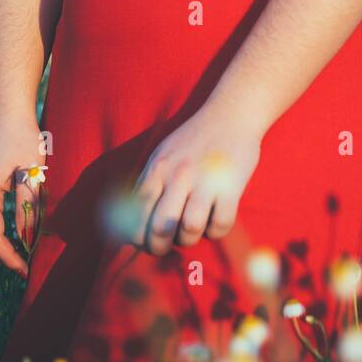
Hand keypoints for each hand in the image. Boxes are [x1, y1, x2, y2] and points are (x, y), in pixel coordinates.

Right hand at [0, 119, 45, 277]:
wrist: (7, 114)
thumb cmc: (22, 138)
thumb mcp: (30, 171)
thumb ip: (27, 204)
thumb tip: (26, 236)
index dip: (8, 256)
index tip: (25, 269)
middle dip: (1, 257)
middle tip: (23, 269)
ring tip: (18, 259)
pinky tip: (11, 238)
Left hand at [126, 104, 261, 255]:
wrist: (231, 113)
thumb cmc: (194, 139)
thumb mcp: (163, 154)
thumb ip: (149, 184)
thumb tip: (131, 223)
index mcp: (158, 167)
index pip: (137, 213)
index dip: (137, 237)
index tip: (144, 242)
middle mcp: (179, 174)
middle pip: (160, 227)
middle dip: (159, 247)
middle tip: (166, 246)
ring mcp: (206, 180)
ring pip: (190, 229)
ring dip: (189, 239)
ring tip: (192, 230)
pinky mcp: (231, 186)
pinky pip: (220, 225)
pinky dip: (216, 232)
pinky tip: (215, 220)